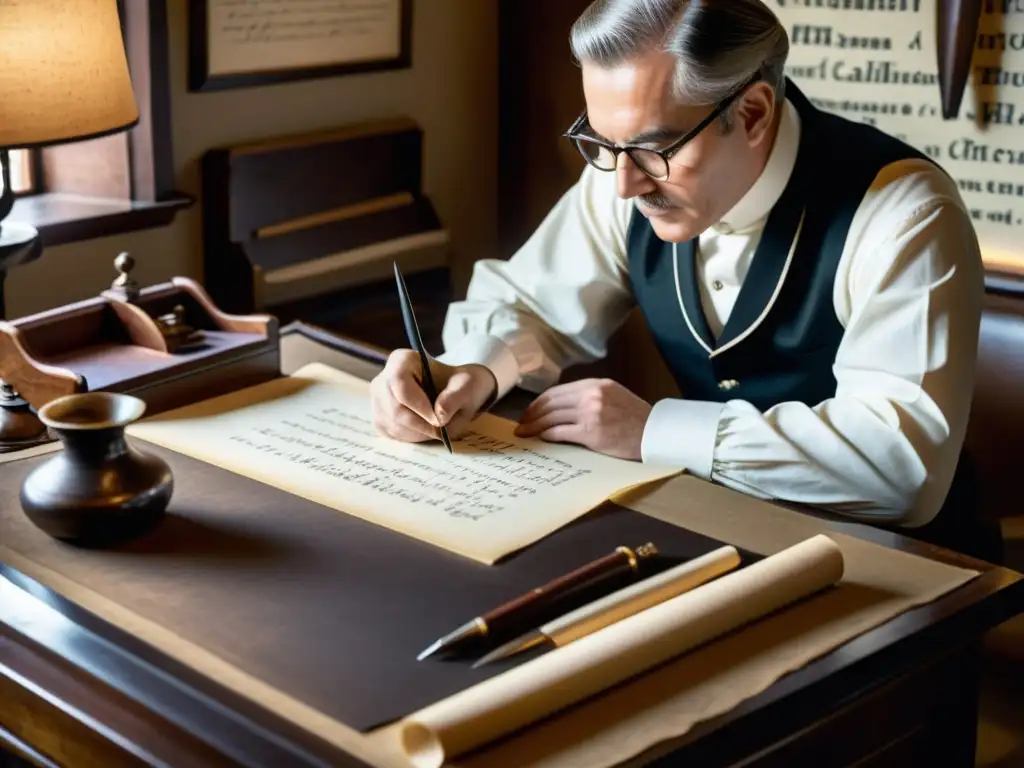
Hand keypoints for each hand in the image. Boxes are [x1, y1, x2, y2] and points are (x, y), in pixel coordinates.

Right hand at [369, 350, 497, 443]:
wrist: (452, 391)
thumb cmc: (458, 384)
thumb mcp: (467, 386)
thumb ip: (455, 397)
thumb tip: (439, 416)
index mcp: (402, 360)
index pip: (401, 384)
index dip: (419, 406)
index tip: (439, 421)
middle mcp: (383, 378)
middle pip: (394, 408)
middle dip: (420, 425)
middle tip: (441, 431)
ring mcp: (377, 399)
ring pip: (392, 423)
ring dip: (417, 433)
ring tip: (436, 428)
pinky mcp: (378, 416)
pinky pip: (390, 432)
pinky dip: (410, 437)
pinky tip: (425, 430)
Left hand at [514, 379, 651, 460]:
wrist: (655, 434)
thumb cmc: (636, 419)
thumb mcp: (614, 396)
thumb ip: (591, 396)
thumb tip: (563, 407)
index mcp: (596, 384)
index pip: (558, 391)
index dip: (539, 402)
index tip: (529, 411)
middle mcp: (591, 394)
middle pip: (551, 403)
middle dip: (531, 414)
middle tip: (521, 423)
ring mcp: (590, 413)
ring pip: (551, 417)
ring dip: (534, 426)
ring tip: (525, 433)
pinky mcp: (591, 432)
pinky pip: (560, 432)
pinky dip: (547, 435)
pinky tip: (541, 438)